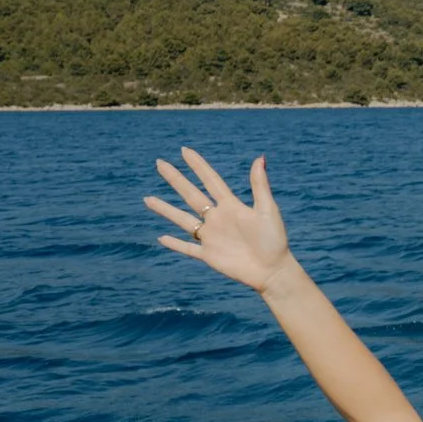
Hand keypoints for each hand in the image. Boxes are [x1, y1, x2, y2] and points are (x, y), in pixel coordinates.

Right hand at [145, 149, 293, 293]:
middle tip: (159, 163)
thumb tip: (260, 158)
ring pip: (182, 220)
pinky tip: (160, 238)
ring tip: (147, 199)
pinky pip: (187, 248)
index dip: (198, 166)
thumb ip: (260, 186)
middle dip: (175, 179)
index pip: (210, 181)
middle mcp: (217, 218)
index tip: (184, 150)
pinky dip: (174, 244)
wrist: (274, 270)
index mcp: (231, 206)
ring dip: (165, 209)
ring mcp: (211, 237)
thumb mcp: (268, 210)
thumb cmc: (275, 240)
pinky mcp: (209, 255)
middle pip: (191, 195)